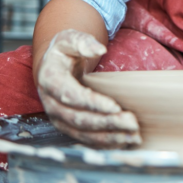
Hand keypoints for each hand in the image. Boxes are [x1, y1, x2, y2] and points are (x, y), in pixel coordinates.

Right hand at [35, 29, 140, 147]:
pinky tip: (124, 141)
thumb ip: (83, 42)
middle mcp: (51, 103)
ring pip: (83, 134)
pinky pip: (86, 140)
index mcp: (50, 80)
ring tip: (133, 136)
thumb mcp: (70, 39)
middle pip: (79, 119)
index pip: (71, 96)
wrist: (53, 66)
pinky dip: (105, 143)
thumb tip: (99, 49)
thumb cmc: (65, 52)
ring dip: (109, 137)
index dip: (92, 103)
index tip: (115, 106)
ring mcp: (59, 118)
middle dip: (107, 123)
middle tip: (132, 123)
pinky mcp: (68, 127)